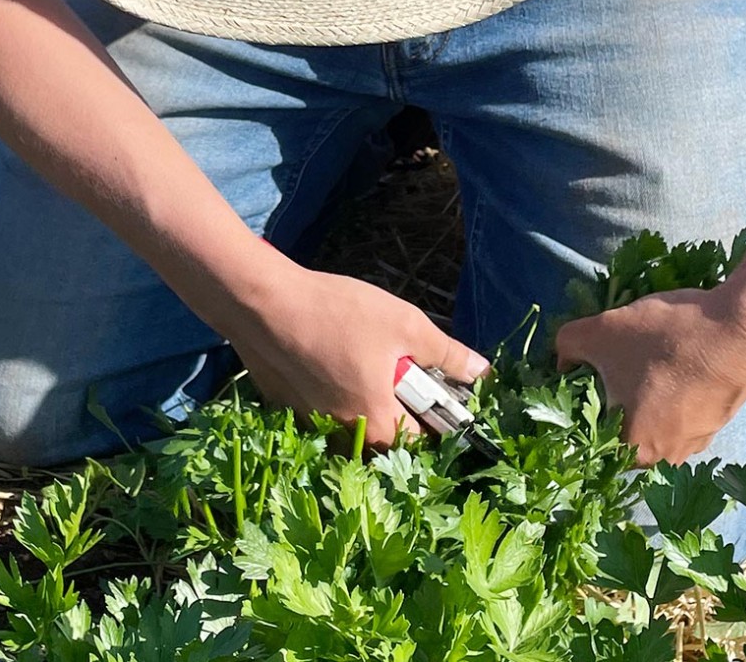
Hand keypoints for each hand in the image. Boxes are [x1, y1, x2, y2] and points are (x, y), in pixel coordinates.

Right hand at [224, 265, 489, 446]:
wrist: (261, 304)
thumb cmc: (338, 312)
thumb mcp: (404, 324)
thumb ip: (446, 353)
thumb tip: (483, 373)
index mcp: (379, 424)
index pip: (423, 440)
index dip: (436, 414)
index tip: (435, 386)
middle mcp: (345, 437)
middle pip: (386, 434)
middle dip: (398, 406)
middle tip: (396, 365)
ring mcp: (310, 425)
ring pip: (351, 422)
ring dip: (363, 400)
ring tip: (360, 357)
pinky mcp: (285, 409)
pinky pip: (320, 410)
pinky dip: (330, 391)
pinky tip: (327, 356)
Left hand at [554, 285, 745, 466]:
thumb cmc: (667, 339)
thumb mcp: (599, 332)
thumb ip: (566, 346)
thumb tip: (561, 360)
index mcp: (635, 452)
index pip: (588, 441)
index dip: (573, 410)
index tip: (570, 381)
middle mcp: (668, 458)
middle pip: (619, 428)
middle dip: (604, 397)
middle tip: (597, 363)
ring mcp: (698, 439)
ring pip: (650, 416)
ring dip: (638, 390)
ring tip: (632, 354)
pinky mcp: (718, 417)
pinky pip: (677, 406)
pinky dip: (666, 385)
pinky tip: (664, 354)